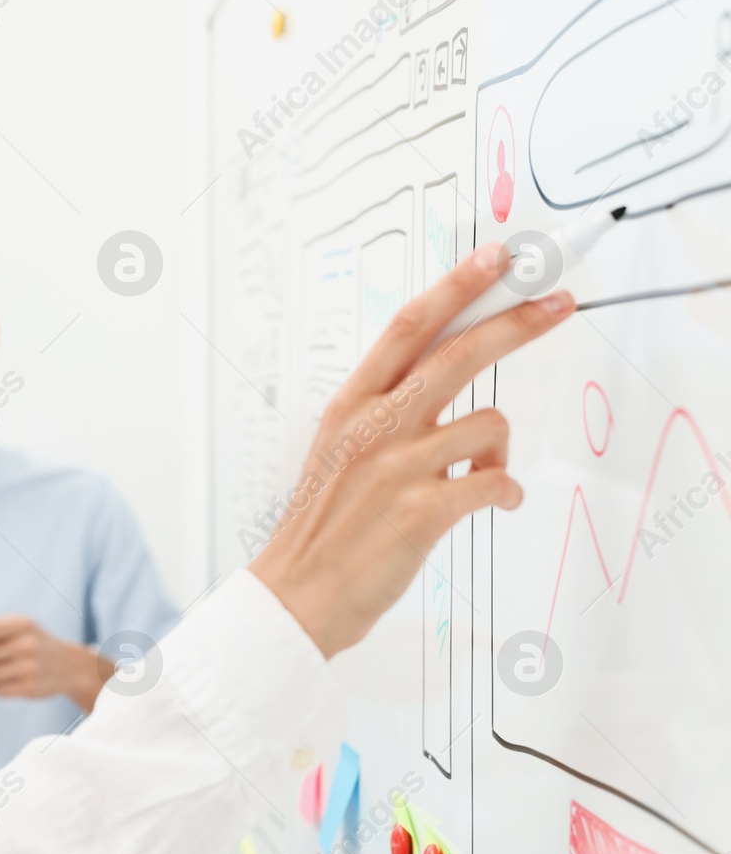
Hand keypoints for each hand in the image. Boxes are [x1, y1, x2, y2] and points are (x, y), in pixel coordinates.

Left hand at [0, 616, 114, 710]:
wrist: (70, 666)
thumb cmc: (34, 642)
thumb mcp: (17, 626)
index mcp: (20, 623)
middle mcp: (26, 644)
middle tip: (7, 654)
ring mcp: (29, 667)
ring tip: (14, 667)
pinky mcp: (29, 688)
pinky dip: (0, 686)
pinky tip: (17, 679)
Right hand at [249, 242, 573, 658]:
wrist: (297, 593)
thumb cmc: (321, 527)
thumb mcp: (337, 451)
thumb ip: (383, 412)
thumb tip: (442, 383)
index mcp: (350, 406)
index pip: (408, 327)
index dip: (456, 286)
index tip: (493, 259)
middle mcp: (374, 426)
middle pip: (459, 353)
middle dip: (517, 322)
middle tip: (556, 304)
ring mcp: (399, 466)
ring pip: (489, 424)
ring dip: (498, 449)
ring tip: (481, 474)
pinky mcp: (424, 510)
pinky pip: (496, 483)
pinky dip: (505, 493)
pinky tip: (492, 504)